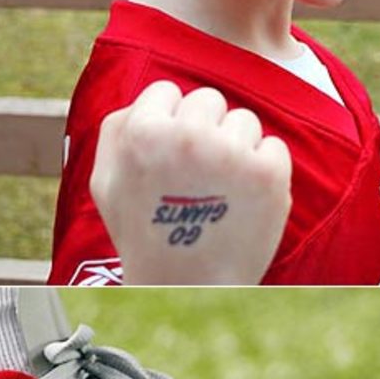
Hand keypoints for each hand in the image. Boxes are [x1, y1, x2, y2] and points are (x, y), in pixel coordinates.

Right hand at [90, 81, 291, 284]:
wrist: (189, 287)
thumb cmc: (145, 234)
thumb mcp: (105, 180)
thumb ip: (119, 128)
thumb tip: (154, 96)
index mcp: (143, 132)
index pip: (168, 92)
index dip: (170, 123)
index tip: (172, 155)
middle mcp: (188, 136)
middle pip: (209, 100)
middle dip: (206, 129)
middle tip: (198, 174)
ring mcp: (232, 153)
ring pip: (244, 120)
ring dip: (237, 147)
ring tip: (221, 189)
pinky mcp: (268, 173)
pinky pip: (274, 146)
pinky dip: (266, 168)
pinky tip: (246, 197)